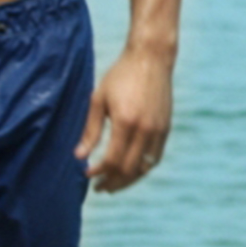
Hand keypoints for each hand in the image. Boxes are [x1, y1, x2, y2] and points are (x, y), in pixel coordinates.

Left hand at [80, 47, 173, 192]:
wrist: (151, 58)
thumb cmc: (120, 76)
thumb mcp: (98, 99)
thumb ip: (90, 130)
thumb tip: (79, 156)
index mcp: (125, 122)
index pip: (112, 160)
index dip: (99, 172)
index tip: (87, 174)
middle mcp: (145, 129)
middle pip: (129, 169)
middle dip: (112, 182)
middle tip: (99, 188)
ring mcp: (158, 130)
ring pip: (144, 167)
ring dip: (128, 180)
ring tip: (114, 185)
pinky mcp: (166, 128)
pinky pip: (155, 157)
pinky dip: (142, 169)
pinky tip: (131, 171)